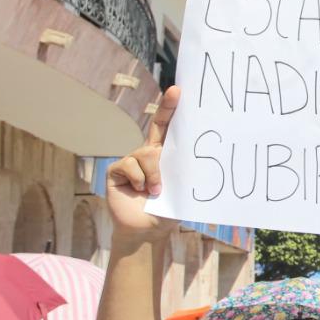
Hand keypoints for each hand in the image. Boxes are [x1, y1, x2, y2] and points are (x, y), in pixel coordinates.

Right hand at [105, 86, 180, 240]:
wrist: (149, 229)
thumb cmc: (168, 208)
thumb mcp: (180, 186)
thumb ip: (183, 169)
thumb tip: (202, 154)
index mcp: (166, 155)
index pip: (169, 128)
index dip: (172, 108)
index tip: (179, 90)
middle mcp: (148, 153)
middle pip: (156, 126)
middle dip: (167, 108)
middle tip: (176, 91)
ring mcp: (131, 161)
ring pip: (146, 154)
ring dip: (154, 174)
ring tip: (156, 191)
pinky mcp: (118, 171)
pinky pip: (131, 166)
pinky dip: (140, 180)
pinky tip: (140, 191)